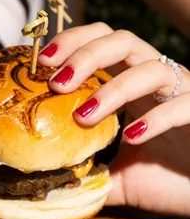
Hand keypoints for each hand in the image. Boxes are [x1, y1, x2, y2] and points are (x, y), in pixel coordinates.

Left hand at [38, 22, 189, 216]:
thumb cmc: (159, 176)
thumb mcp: (113, 172)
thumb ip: (85, 170)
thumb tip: (49, 178)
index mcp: (129, 81)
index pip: (100, 41)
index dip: (72, 42)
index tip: (43, 63)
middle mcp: (154, 79)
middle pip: (122, 41)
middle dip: (86, 55)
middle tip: (58, 83)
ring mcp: (181, 93)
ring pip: (150, 69)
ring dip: (114, 89)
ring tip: (84, 115)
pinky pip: (183, 104)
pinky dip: (156, 118)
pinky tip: (132, 136)